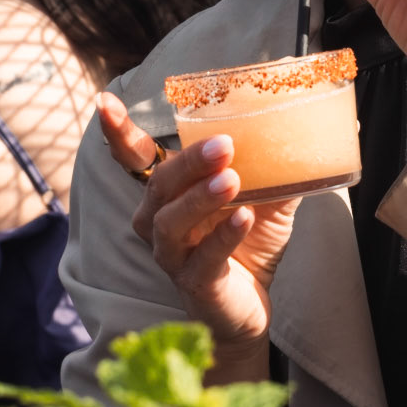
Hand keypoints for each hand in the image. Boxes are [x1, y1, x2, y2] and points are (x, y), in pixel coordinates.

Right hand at [97, 94, 297, 353]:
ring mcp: (172, 255)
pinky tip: (245, 218)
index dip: (119, 132)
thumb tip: (301, 128)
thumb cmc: (248, 241)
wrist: (251, 304)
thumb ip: (273, 165)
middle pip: (161, 186)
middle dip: (189, 163)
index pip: (136, 158)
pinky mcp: (194, 284)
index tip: (105, 102)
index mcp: (169, 193)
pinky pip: (204, 258)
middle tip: (223, 145)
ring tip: (231, 180)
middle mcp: (158, 221)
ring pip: (172, 223)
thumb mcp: (263, 195)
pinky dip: (224, 236)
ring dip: (200, 199)